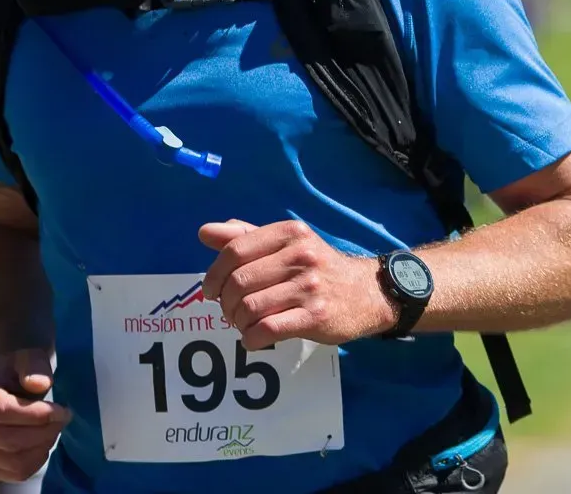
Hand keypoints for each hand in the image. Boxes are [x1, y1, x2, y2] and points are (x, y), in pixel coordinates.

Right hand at [0, 348, 70, 482]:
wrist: (4, 385)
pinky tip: (43, 444)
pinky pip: (14, 474)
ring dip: (42, 447)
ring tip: (54, 430)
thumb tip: (38, 384)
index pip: (4, 412)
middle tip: (63, 420)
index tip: (63, 410)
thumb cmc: (17, 370)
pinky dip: (36, 461)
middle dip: (43, 432)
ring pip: (13, 461)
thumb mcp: (28, 358)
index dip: (37, 415)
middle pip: (9, 440)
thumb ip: (34, 366)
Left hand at [199, 219, 397, 349]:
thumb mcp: (286, 243)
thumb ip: (244, 236)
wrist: (366, 292)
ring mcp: (309, 287)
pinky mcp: (315, 316)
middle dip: (225, 302)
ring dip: (237, 322)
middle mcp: (300, 256)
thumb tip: (204, 232)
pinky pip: (267, 330)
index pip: (234, 251)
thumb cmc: (317, 267)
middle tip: (229, 310)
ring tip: (243, 323)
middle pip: (238, 282)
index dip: (214, 274)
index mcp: (289, 233)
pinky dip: (251, 338)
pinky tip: (254, 338)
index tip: (211, 290)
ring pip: (249, 308)